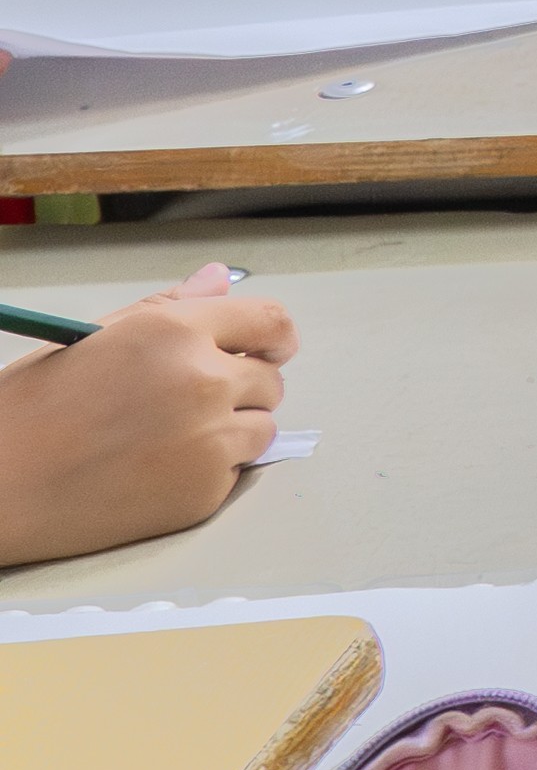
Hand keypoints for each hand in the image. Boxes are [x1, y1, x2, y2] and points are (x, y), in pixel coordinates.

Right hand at [0, 274, 292, 567]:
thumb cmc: (29, 411)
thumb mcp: (91, 341)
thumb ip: (166, 309)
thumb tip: (220, 278)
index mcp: (174, 332)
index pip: (270, 322)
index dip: (274, 338)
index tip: (270, 349)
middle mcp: (204, 382)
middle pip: (270, 380)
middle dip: (241, 388)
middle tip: (184, 404)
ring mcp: (211, 441)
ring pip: (262, 428)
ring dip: (231, 430)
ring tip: (164, 438)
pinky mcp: (206, 491)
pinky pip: (234, 472)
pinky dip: (207, 470)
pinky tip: (153, 471)